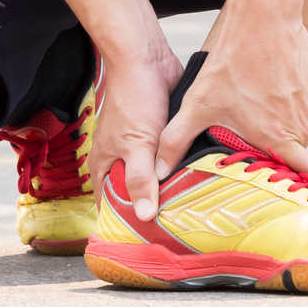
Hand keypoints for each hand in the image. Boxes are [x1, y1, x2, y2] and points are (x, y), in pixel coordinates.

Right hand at [86, 32, 182, 221]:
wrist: (145, 59)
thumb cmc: (133, 99)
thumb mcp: (136, 144)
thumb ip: (141, 180)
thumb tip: (144, 216)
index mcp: (105, 164)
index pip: (110, 205)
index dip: (124, 225)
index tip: (145, 246)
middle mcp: (122, 159)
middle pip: (136, 195)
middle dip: (153, 211)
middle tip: (178, 235)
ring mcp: (143, 148)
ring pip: (157, 179)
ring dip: (171, 191)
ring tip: (194, 215)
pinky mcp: (162, 137)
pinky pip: (171, 162)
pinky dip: (182, 172)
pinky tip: (201, 184)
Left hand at [157, 12, 307, 182]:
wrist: (264, 18)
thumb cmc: (231, 62)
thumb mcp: (198, 102)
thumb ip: (177, 139)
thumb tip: (160, 171)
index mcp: (278, 137)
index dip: (300, 183)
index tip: (289, 185)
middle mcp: (303, 127)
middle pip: (296, 153)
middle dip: (278, 150)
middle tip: (256, 137)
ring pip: (301, 131)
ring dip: (284, 127)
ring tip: (259, 109)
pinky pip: (307, 111)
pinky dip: (292, 108)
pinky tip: (271, 92)